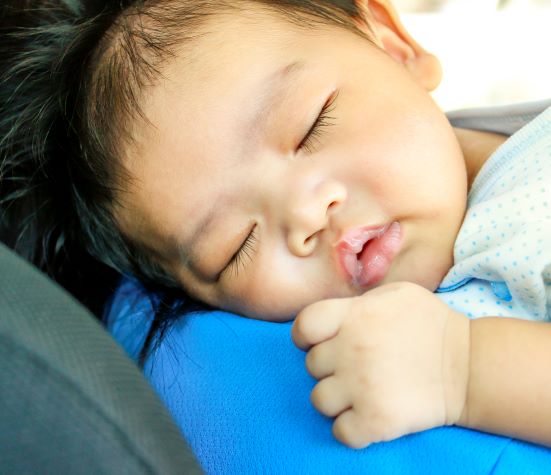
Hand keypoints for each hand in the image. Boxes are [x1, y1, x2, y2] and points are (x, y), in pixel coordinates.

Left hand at [291, 282, 469, 447]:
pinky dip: (349, 428)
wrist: (469, 365)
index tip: (316, 342)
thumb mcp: (396, 294)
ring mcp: (361, 387)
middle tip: (353, 367)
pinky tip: (365, 416)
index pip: (304, 325)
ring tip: (357, 393)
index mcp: (353, 316)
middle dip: (328, 367)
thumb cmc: (431, 324)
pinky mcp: (376, 420)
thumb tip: (334, 316)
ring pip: (319, 399)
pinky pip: (340, 431)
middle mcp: (351, 350)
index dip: (305, 336)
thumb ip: (358, 301)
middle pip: (312, 365)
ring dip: (335, 398)